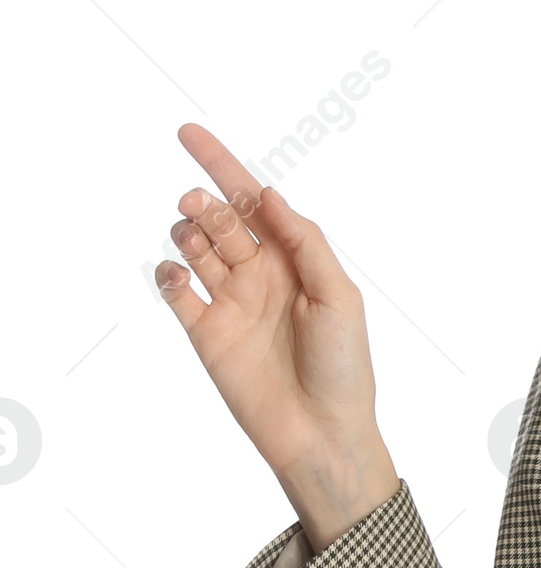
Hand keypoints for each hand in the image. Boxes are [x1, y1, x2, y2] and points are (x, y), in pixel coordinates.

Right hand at [155, 122, 398, 551]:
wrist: (322, 435)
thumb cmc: (344, 368)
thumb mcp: (338, 296)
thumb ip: (305, 242)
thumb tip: (267, 196)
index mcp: (295, 260)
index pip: (252, 201)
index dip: (221, 164)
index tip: (187, 132)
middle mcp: (261, 276)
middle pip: (220, 218)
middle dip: (205, 202)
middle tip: (197, 207)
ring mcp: (231, 303)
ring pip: (196, 247)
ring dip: (188, 231)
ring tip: (192, 236)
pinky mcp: (206, 334)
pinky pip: (176, 291)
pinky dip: (169, 272)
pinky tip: (177, 272)